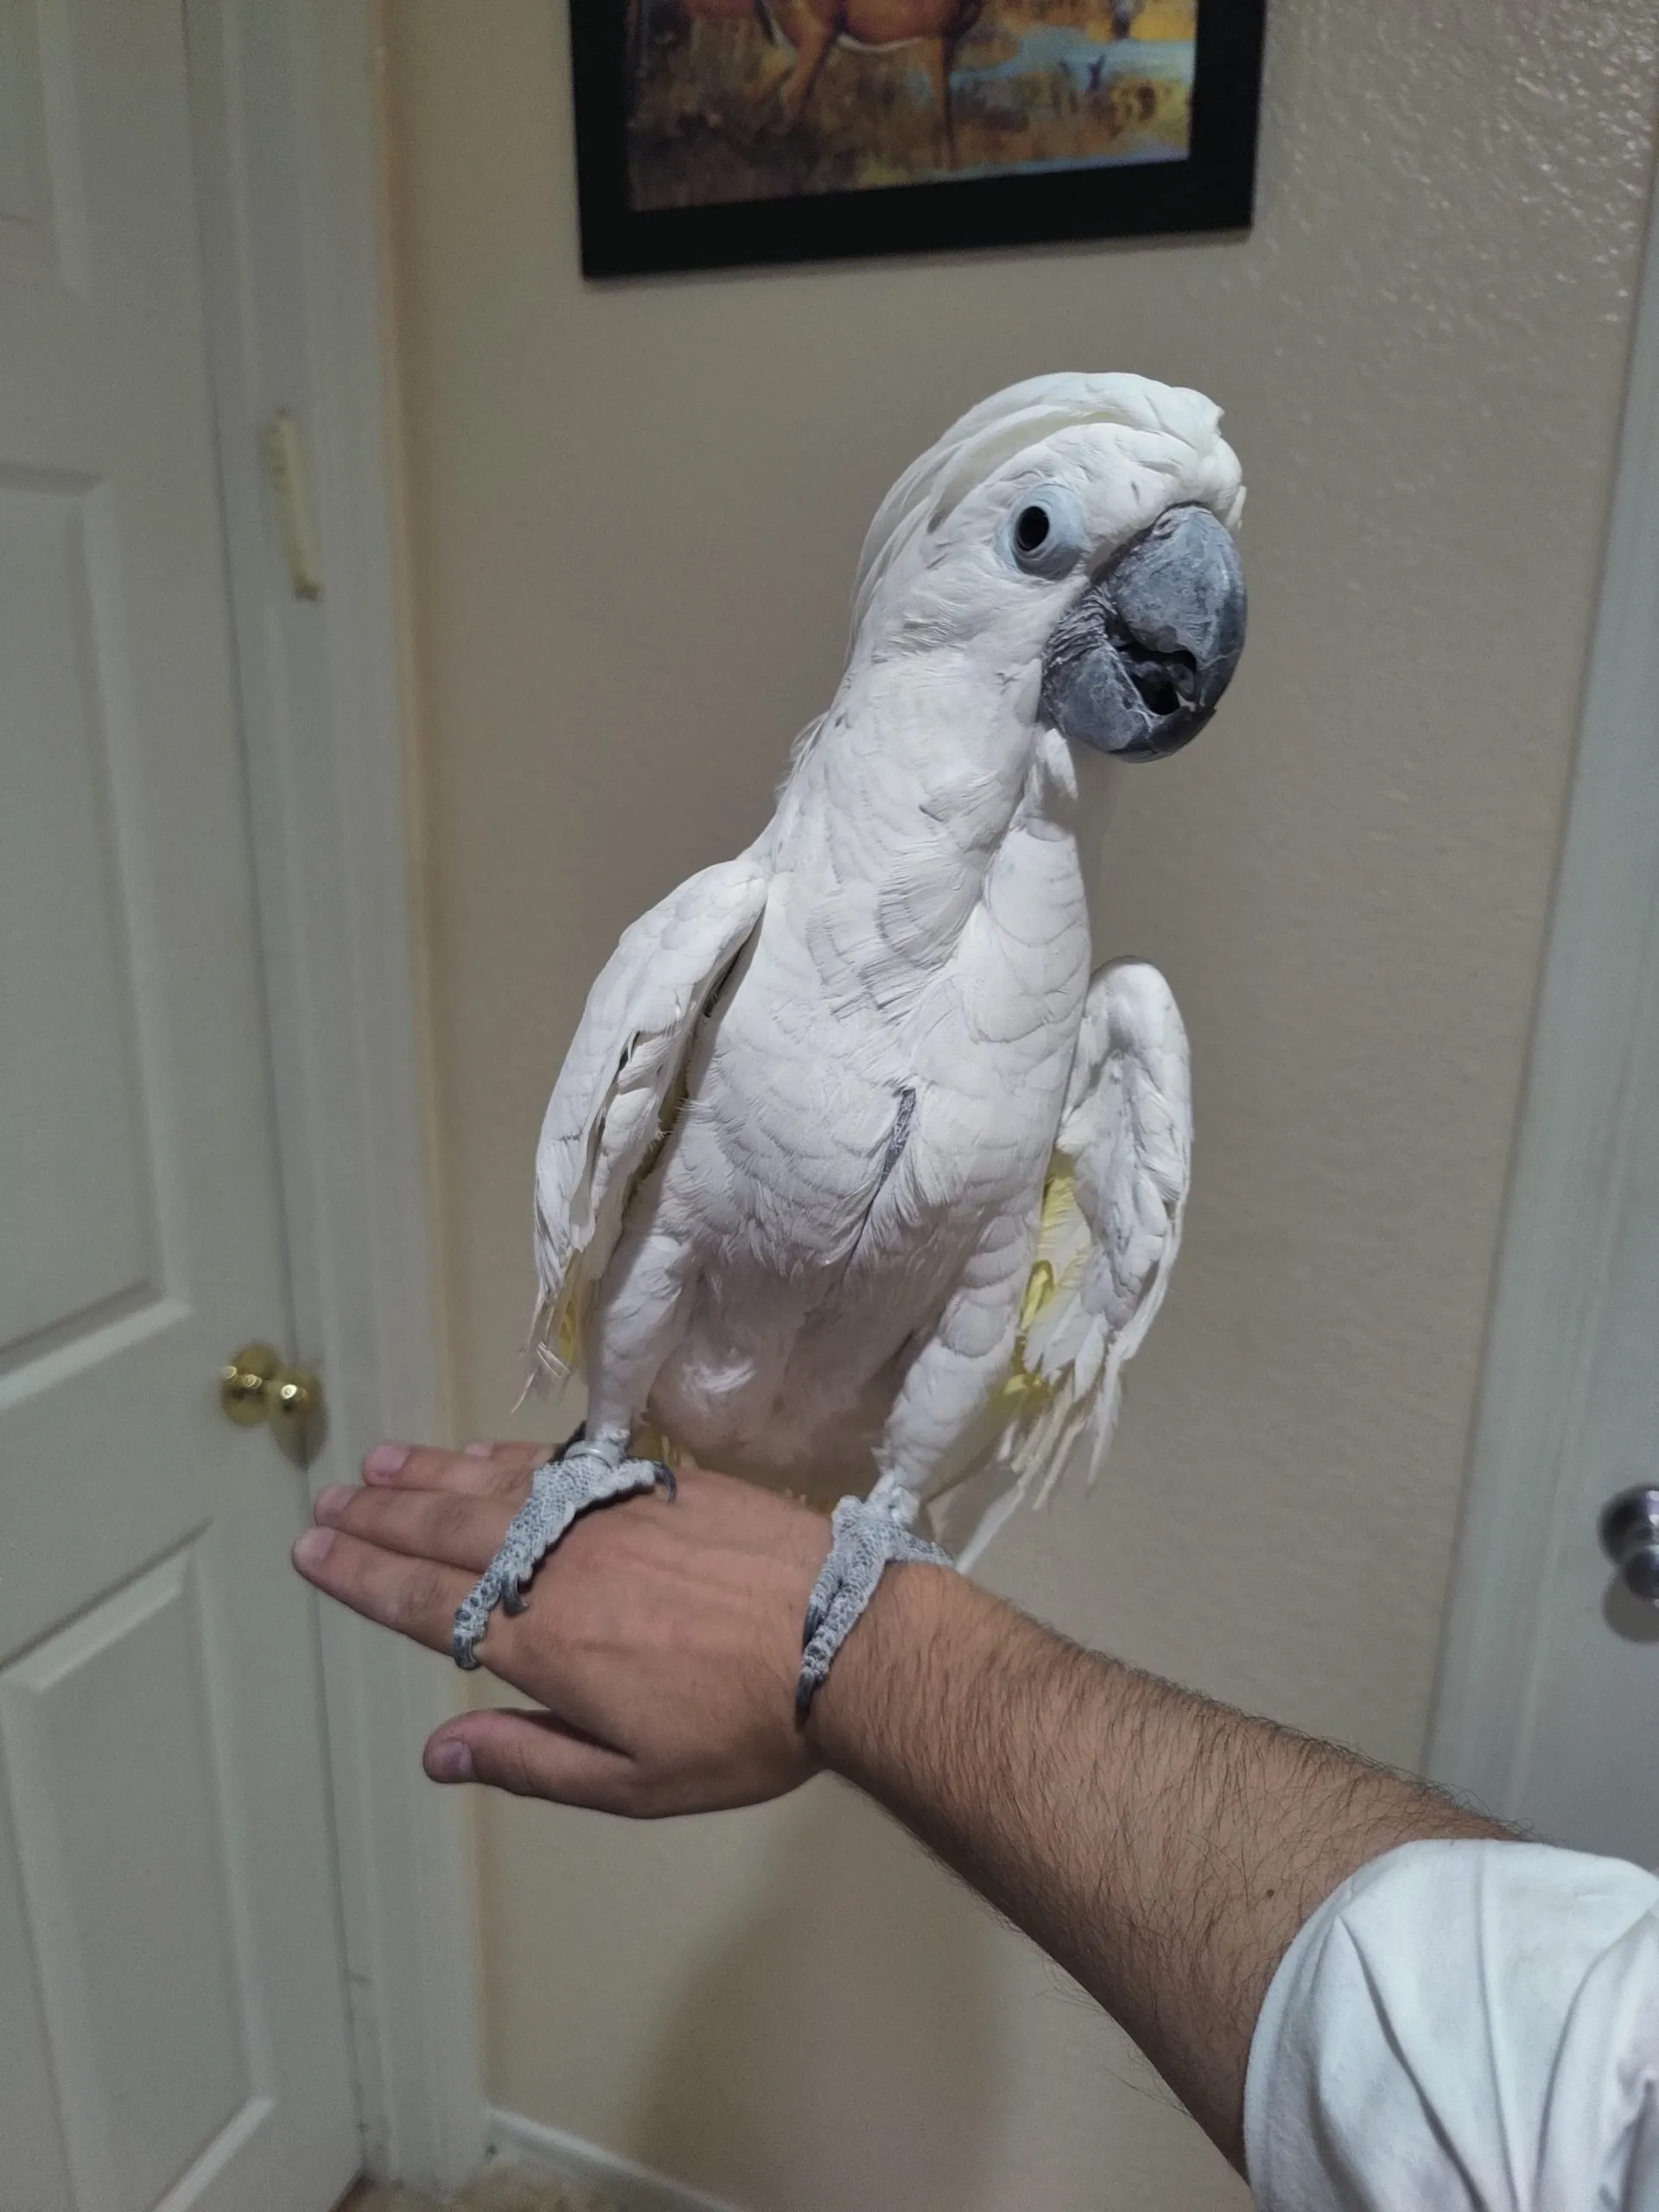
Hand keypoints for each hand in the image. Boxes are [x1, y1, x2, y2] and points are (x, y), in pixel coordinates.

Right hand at [291, 1442, 831, 1814]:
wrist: (851, 1636)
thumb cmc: (745, 1730)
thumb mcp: (633, 1781)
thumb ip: (529, 1761)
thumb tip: (434, 1754)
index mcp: (545, 1643)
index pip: (427, 1604)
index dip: (362, 1577)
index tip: (311, 1550)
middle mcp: (561, 1565)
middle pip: (447, 1532)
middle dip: (378, 1517)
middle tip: (326, 1499)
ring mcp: (608, 1514)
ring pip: (496, 1486)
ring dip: (428, 1476)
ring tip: (377, 1465)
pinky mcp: (656, 1482)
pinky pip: (557, 1462)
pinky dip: (503, 1456)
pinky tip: (476, 1453)